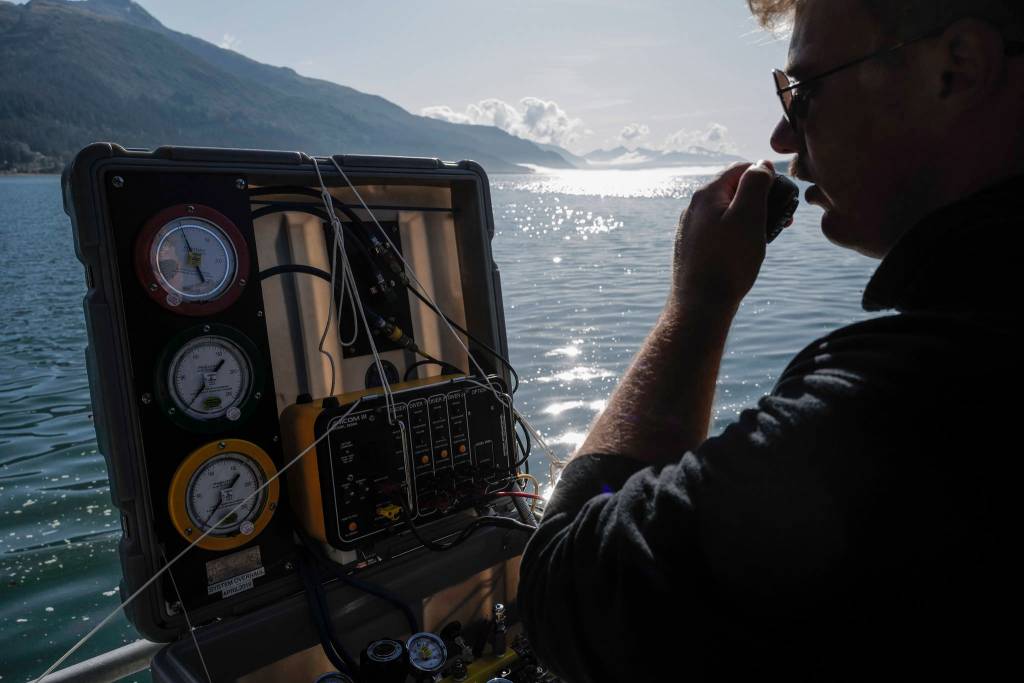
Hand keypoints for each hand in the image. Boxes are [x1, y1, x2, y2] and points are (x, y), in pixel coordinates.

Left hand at [670, 161, 775, 310]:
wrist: (701, 304)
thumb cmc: (728, 261)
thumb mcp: (748, 216)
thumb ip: (755, 184)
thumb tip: (762, 164)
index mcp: (706, 194)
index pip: (741, 168)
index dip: (767, 176)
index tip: (784, 195)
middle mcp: (694, 208)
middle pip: (735, 190)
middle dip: (762, 199)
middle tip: (784, 219)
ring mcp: (692, 228)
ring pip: (729, 212)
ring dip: (753, 217)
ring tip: (770, 235)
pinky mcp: (693, 247)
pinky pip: (721, 230)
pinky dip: (739, 233)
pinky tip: (749, 249)